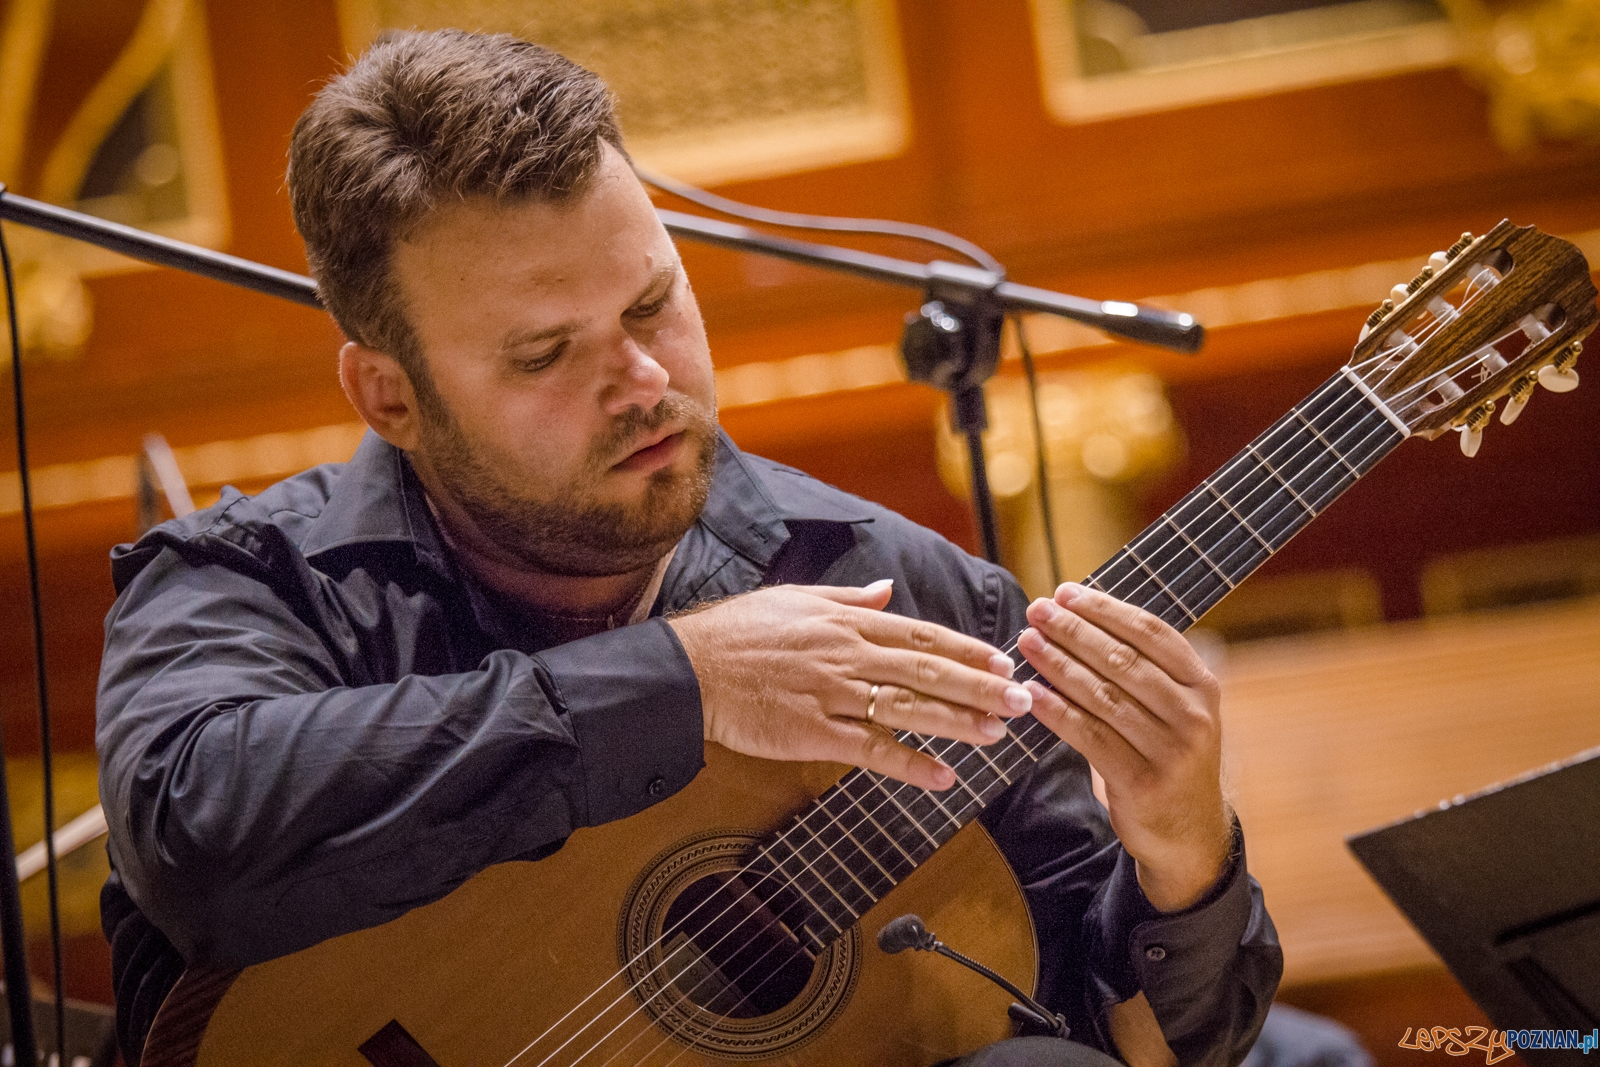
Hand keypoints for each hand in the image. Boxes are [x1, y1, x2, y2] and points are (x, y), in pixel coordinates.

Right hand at [668, 581, 1031, 790]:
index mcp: (848, 624)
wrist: (690, 668)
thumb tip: (886, 591)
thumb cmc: (740, 632)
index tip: (1002, 660)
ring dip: (958, 722)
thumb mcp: (797, 599)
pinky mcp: (813, 733)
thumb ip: (848, 600)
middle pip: (926, 671)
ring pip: (908, 708)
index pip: (920, 634)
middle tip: (1022, 700)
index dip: (966, 648)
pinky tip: (942, 777)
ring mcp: (832, 695)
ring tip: (998, 734)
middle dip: (979, 686)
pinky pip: (870, 750)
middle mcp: (848, 655)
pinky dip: (909, 764)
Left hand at [1017, 582, 1231, 911]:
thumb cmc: (1168, 756)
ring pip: (1103, 695)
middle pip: (1123, 660)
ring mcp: (1171, 750)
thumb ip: (1144, 669)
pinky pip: (1089, 736)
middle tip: (1037, 610)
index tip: (1064, 592)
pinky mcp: (1142, 781)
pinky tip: (1031, 693)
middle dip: (1074, 631)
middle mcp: (1193, 714)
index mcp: (1203, 685)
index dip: (1105, 609)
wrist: (1190, 833)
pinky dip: (1056, 711)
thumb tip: (1082, 617)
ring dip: (1058, 664)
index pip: (1151, 633)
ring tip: (1026, 642)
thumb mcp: (1176, 709)